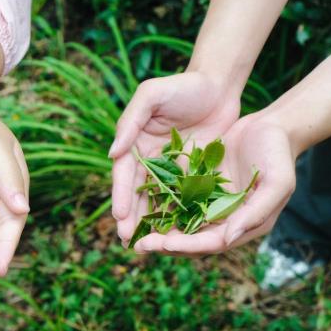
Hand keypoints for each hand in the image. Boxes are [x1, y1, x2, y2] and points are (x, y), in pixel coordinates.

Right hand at [109, 71, 240, 242]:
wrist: (218, 85)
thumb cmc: (182, 86)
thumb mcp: (151, 95)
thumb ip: (130, 121)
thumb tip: (112, 153)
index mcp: (134, 143)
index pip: (124, 174)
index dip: (121, 196)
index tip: (119, 217)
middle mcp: (148, 159)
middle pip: (137, 193)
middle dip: (131, 217)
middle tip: (128, 241)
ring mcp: (170, 168)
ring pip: (158, 200)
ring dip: (151, 222)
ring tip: (147, 245)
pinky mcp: (192, 173)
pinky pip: (182, 197)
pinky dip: (177, 214)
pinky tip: (176, 234)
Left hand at [132, 112, 297, 255]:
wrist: (272, 127)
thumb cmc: (279, 155)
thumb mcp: (277, 183)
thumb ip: (255, 212)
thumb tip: (227, 239)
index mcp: (244, 224)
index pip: (212, 243)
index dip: (188, 245)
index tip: (164, 244)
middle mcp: (225, 220)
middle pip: (192, 238)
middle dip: (165, 244)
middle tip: (138, 245)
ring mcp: (210, 204)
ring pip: (180, 223)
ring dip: (158, 230)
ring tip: (132, 234)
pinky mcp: (200, 187)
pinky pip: (177, 200)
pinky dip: (161, 206)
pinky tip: (140, 206)